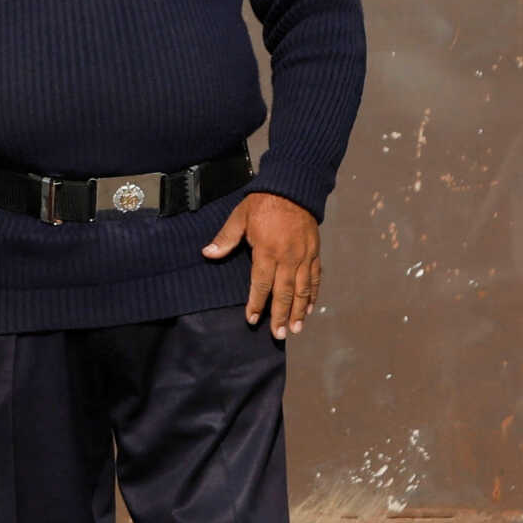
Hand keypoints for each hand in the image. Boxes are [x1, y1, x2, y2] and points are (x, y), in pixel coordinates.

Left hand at [202, 191, 320, 339]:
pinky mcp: (314, 252)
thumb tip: (208, 254)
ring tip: (296, 329)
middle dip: (281, 316)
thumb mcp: (240, 216)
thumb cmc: (263, 203)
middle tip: (279, 335)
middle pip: (284, 292)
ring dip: (299, 311)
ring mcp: (303, 256)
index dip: (256, 303)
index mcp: (267, 251)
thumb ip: (226, 238)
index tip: (252, 319)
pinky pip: (315, 277)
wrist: (293, 187)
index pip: (261, 284)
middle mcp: (288, 258)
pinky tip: (310, 308)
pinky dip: (313, 294)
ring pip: (303, 289)